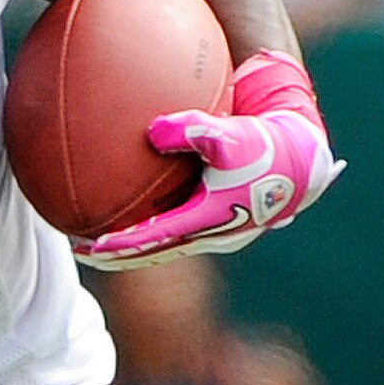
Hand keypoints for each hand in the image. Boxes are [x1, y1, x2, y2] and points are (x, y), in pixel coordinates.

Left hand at [79, 52, 341, 267]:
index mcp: (210, 218)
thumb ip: (193, 129)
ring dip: (133, 248)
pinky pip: (178, 230)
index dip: (119, 245)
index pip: (153, 238)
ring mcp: (217, 231)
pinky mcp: (221, 220)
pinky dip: (152, 231)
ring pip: (166, 245)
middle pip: (154, 252)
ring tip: (98, 243)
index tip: (87, 246)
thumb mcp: (231, 134)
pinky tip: (133, 214)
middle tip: (79, 252)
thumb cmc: (268, 144)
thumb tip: (154, 130)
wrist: (304, 156)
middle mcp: (212, 233)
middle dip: (116, 255)